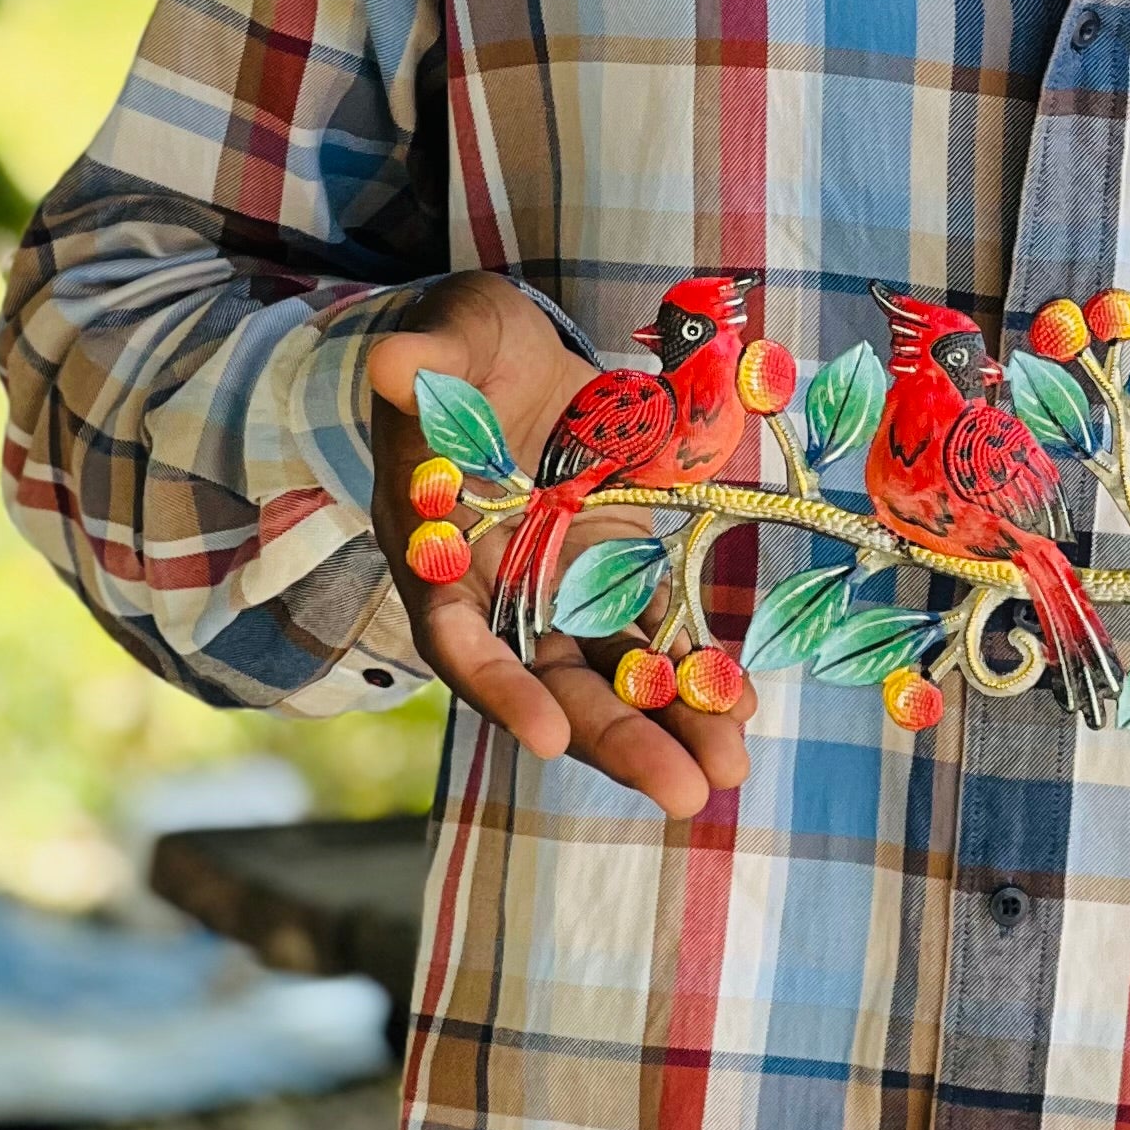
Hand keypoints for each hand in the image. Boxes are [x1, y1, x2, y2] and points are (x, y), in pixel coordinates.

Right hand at [365, 273, 757, 817]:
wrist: (506, 349)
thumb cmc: (461, 345)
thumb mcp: (448, 338)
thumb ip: (427, 360)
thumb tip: (387, 363)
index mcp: (436, 548)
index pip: (457, 634)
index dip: (499, 688)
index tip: (548, 737)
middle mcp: (495, 587)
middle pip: (547, 681)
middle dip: (614, 739)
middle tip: (683, 792)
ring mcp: (557, 585)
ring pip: (607, 673)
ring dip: (668, 722)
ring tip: (729, 768)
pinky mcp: (611, 568)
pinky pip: (651, 632)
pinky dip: (692, 668)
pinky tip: (741, 703)